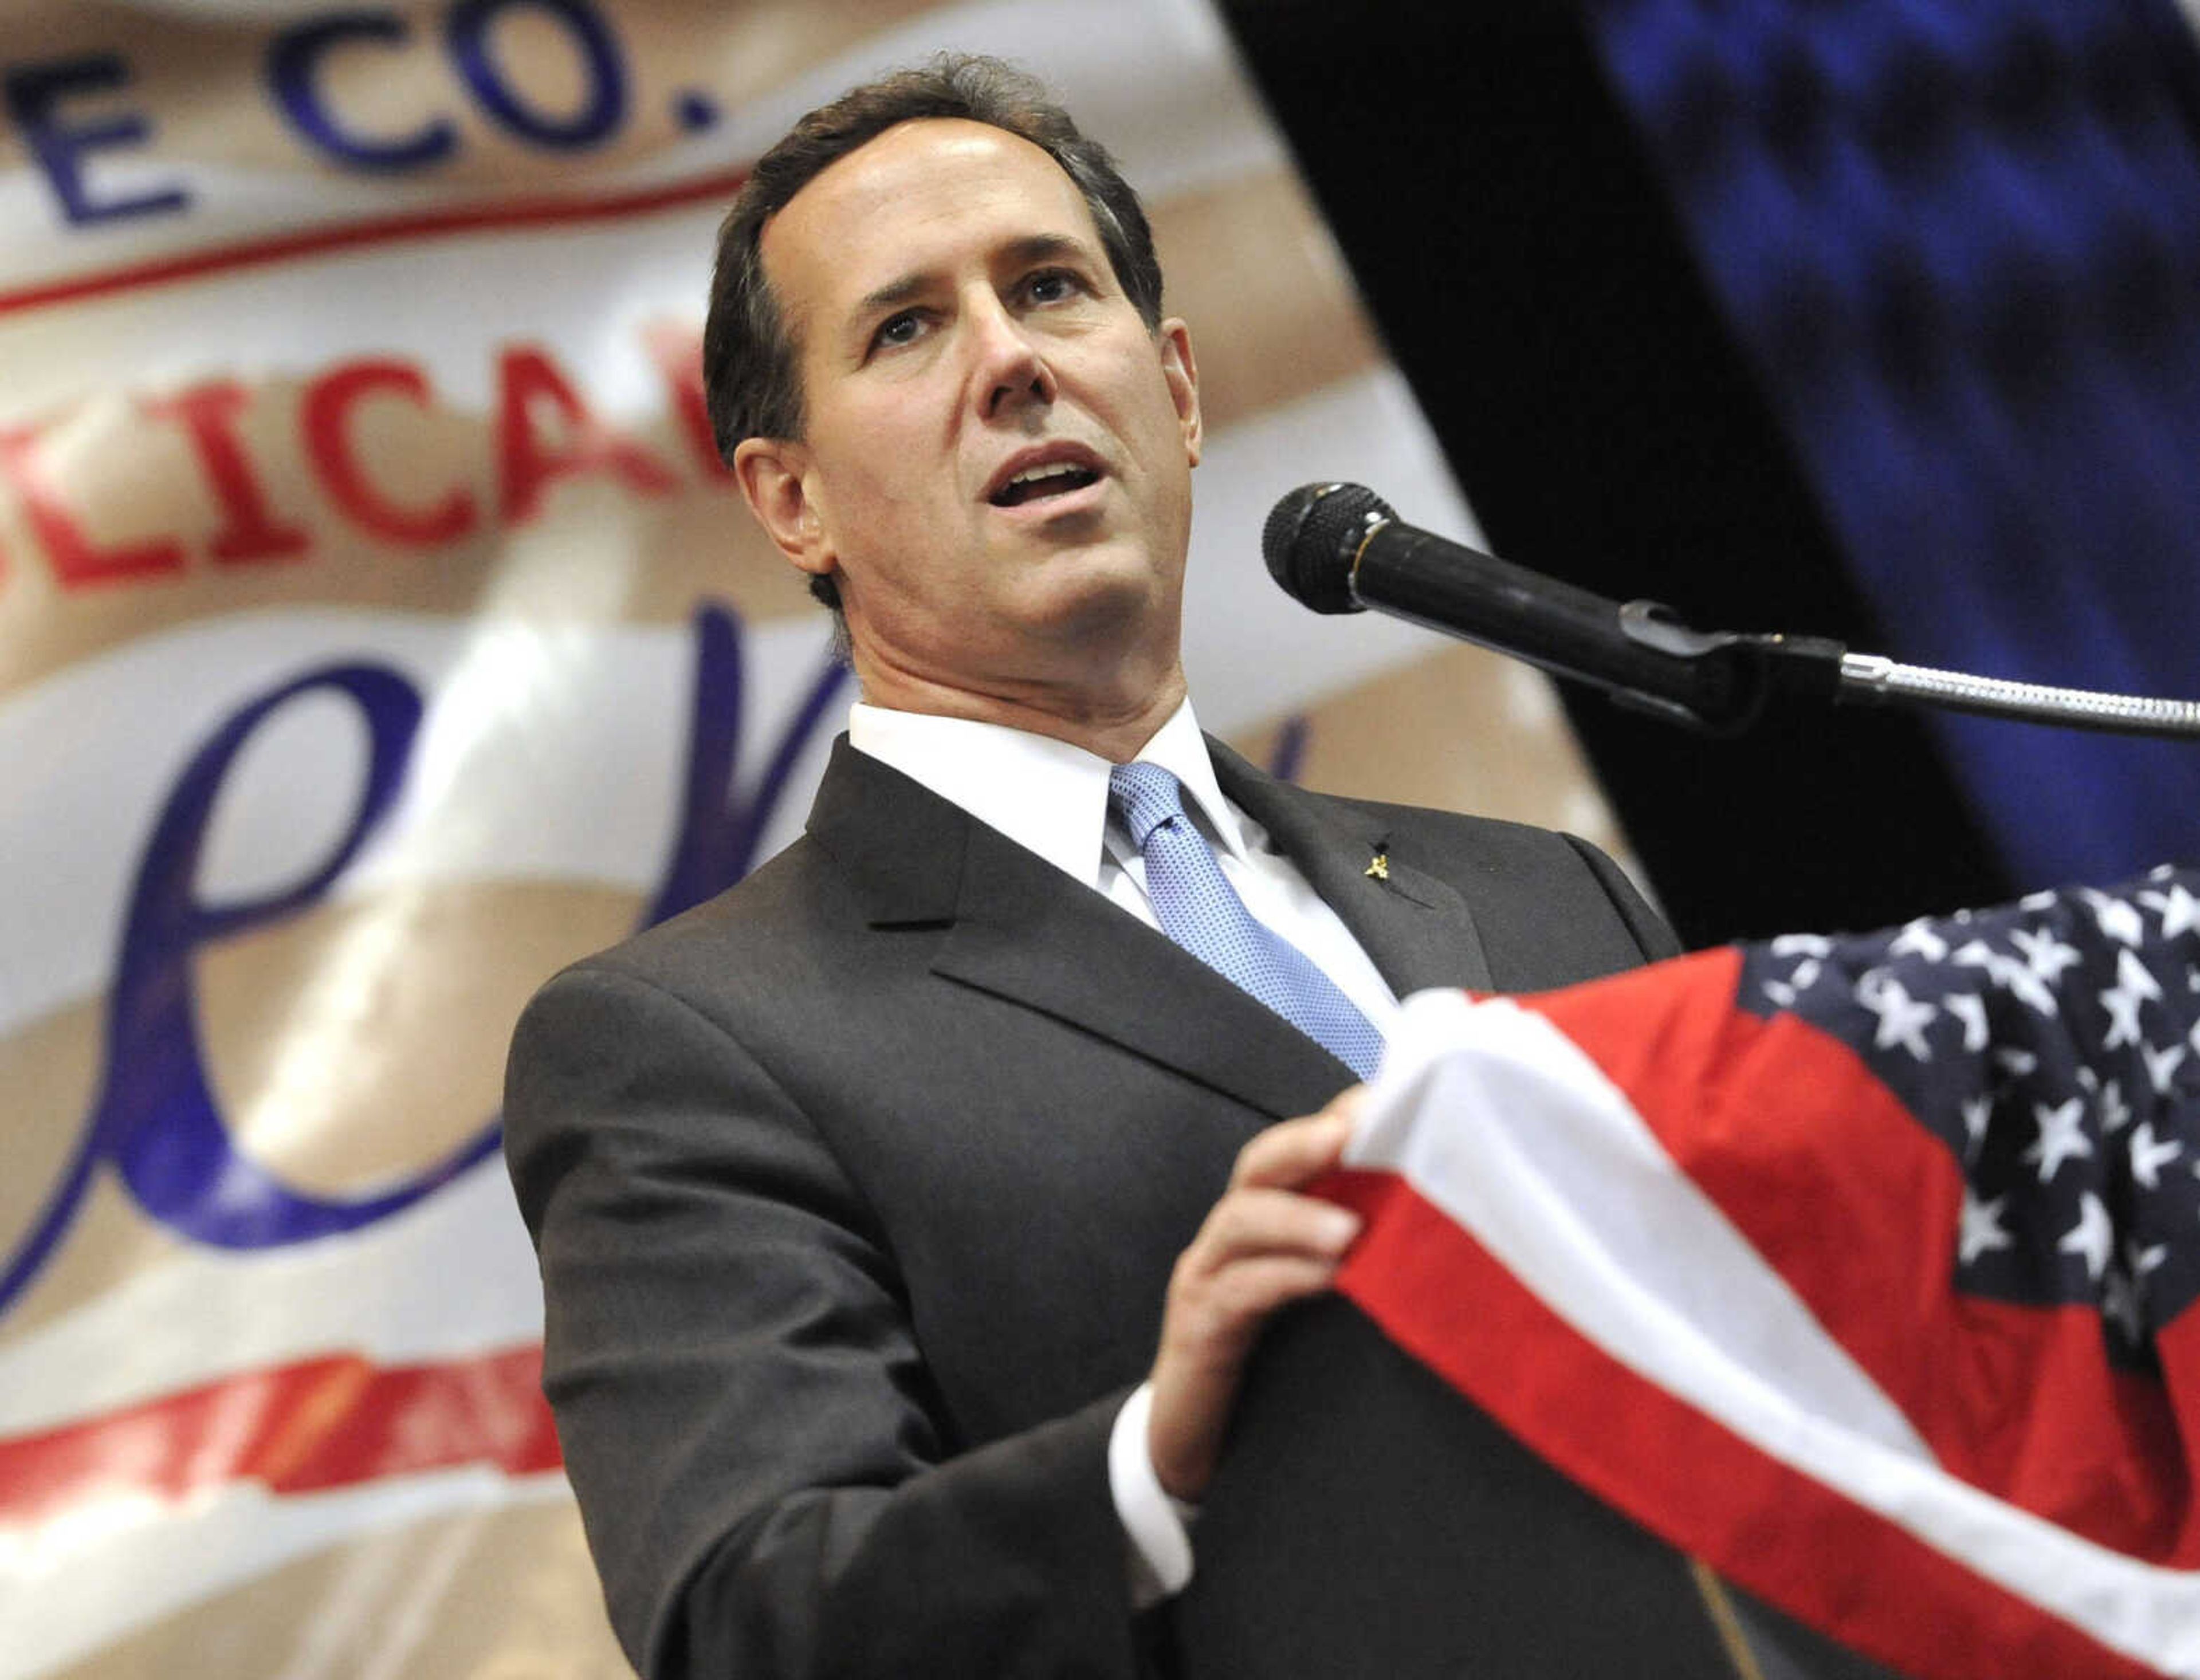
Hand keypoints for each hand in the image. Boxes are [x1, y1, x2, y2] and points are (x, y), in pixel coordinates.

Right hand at [1145, 1089, 1365, 1501]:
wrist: (1197, 1449)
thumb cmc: (1277, 1370)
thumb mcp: (1327, 1304)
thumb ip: (1368, 1262)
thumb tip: (1450, 1231)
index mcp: (1268, 1222)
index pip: (1300, 1151)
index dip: (1339, 1119)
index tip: (1393, 1098)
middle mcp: (1232, 1238)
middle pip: (1260, 1166)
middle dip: (1306, 1142)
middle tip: (1355, 1132)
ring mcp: (1207, 1277)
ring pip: (1240, 1219)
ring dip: (1298, 1216)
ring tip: (1353, 1229)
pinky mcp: (1199, 1326)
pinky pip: (1239, 1289)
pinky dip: (1284, 1276)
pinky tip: (1328, 1279)